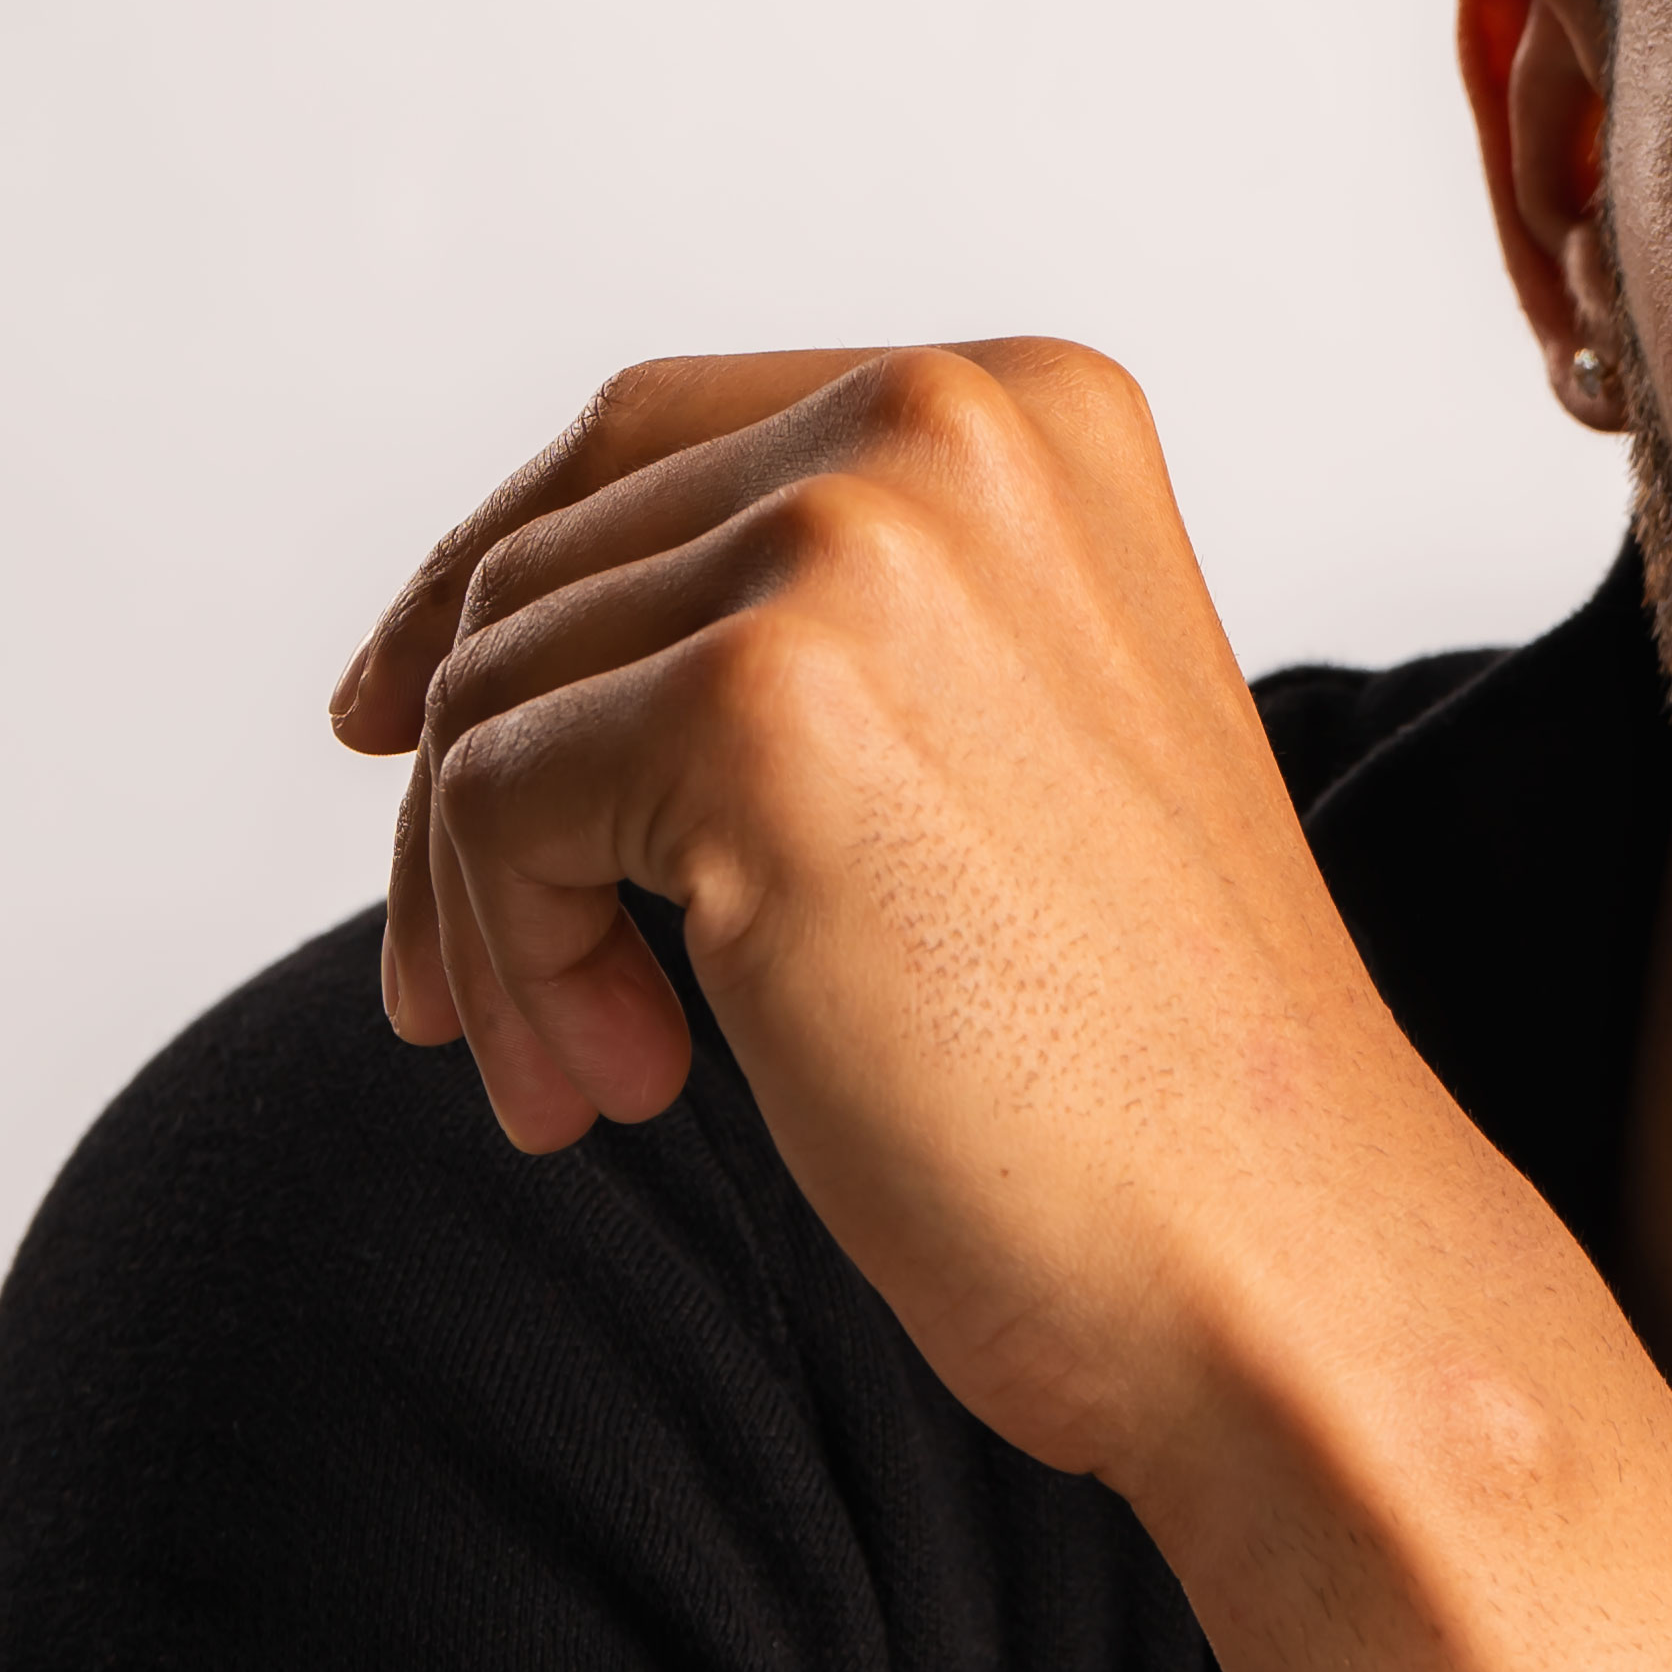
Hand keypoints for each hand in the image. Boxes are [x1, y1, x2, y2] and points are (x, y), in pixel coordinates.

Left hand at [328, 347, 1471, 1490]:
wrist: (1278, 1259)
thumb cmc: (1147, 1076)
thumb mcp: (994, 755)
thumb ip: (812, 638)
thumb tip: (467, 655)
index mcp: (1028, 412)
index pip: (646, 439)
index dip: (489, 585)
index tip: (393, 735)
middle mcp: (940, 427)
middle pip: (543, 569)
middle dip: (480, 806)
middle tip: (505, 1024)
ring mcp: (848, 554)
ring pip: (490, 697)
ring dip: (496, 920)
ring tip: (593, 1087)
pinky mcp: (752, 710)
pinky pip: (484, 807)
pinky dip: (511, 965)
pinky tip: (624, 1089)